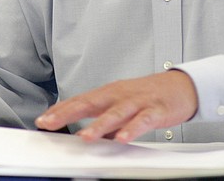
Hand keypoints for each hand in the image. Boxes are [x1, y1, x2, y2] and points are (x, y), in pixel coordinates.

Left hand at [35, 70, 197, 142]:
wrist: (181, 86)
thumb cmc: (148, 96)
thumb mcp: (120, 104)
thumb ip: (99, 118)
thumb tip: (78, 132)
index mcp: (109, 93)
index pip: (80, 100)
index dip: (60, 110)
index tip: (42, 120)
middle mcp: (120, 95)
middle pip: (91, 103)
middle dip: (69, 113)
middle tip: (51, 123)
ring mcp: (137, 101)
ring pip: (116, 113)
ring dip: (100, 125)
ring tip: (86, 137)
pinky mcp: (155, 110)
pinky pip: (143, 120)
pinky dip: (132, 129)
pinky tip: (123, 138)